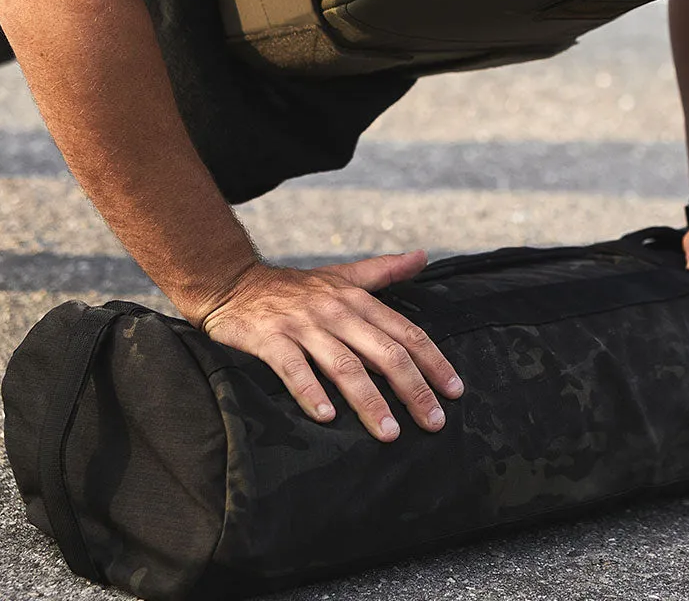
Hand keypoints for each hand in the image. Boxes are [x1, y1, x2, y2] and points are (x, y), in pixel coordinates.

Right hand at [199, 250, 463, 441]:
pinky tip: (326, 417)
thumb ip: (384, 270)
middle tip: (434, 421)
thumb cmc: (295, 288)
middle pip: (384, 352)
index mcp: (357, 299)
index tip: (454, 390)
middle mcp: (336, 311)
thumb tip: (422, 256)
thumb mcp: (342, 275)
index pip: (405, 332)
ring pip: (345, 365)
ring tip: (389, 433)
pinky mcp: (271, 339)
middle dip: (413, 388)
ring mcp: (304, 326)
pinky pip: (294, 368)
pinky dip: (311, 392)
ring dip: (370, 401)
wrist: (234, 283)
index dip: (432, 361)